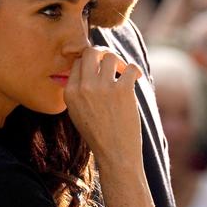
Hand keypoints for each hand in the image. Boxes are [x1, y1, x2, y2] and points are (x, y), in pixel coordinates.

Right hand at [64, 47, 141, 162]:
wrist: (115, 154)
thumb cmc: (98, 135)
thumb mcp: (77, 113)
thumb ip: (77, 91)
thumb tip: (84, 66)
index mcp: (70, 93)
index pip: (77, 63)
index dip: (89, 63)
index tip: (99, 70)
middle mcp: (84, 88)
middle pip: (90, 52)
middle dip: (102, 54)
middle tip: (111, 63)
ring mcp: (103, 88)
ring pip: (110, 56)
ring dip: (119, 62)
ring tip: (123, 73)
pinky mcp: (122, 90)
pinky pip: (131, 67)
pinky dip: (135, 71)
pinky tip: (137, 78)